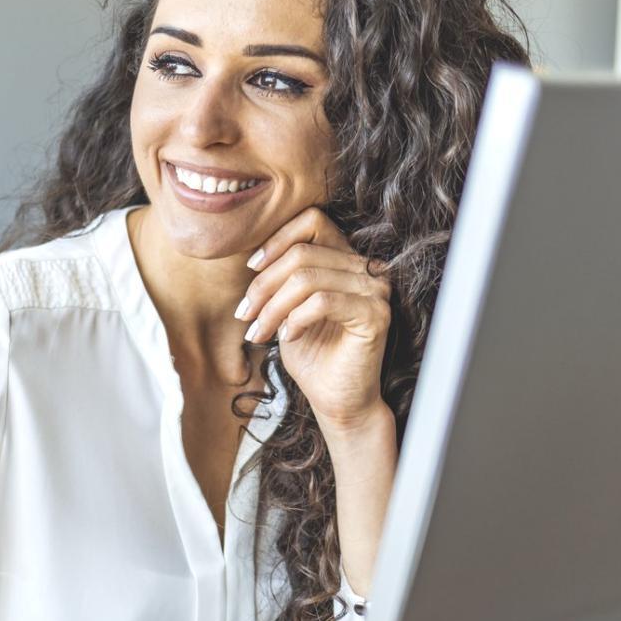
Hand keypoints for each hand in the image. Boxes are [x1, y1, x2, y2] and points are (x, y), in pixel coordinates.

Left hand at [235, 207, 392, 432]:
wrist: (336, 399)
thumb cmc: (312, 354)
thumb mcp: (285, 309)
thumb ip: (278, 278)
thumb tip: (251, 260)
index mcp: (344, 258)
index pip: (312, 221)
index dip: (276, 240)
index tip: (250, 269)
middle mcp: (365, 268)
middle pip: (302, 253)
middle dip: (263, 285)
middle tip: (245, 315)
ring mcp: (374, 290)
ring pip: (308, 278)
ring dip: (272, 307)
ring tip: (259, 332)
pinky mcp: (376, 314)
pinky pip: (323, 302)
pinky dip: (296, 318)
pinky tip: (287, 336)